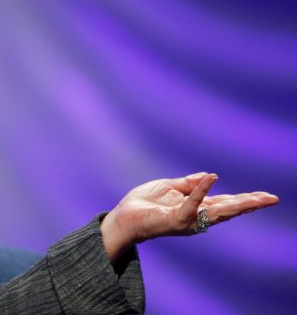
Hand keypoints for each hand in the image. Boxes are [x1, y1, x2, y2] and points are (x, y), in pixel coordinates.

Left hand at [100, 172, 278, 261]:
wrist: (123, 217)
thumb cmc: (144, 204)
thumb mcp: (168, 187)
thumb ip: (188, 183)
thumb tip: (210, 176)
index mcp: (196, 208)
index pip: (225, 203)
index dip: (245, 199)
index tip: (266, 196)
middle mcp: (196, 217)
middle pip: (228, 209)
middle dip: (250, 204)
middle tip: (272, 199)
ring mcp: (187, 220)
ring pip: (217, 212)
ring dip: (237, 203)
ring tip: (257, 198)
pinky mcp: (175, 220)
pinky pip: (191, 204)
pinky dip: (200, 191)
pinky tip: (211, 179)